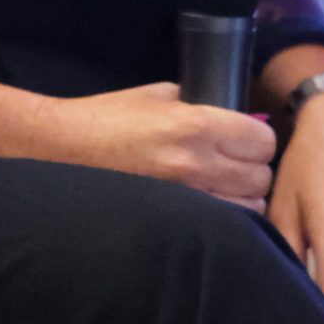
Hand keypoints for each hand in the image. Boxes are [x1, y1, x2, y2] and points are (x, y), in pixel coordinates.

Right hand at [45, 81, 276, 209]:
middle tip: (230, 165)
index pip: (263, 141)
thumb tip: (228, 114)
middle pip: (260, 177)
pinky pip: (226, 228)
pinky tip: (207, 209)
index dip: (255, 140)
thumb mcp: (154, 96)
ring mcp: (188, 198)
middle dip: (250, 170)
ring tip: (219, 189)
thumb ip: (195, 103)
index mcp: (195, 124)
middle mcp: (197, 163)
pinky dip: (225, 219)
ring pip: (250, 208)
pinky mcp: (175, 222)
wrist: (60, 149)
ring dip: (240, 198)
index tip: (243, 140)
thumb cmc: (103, 118)